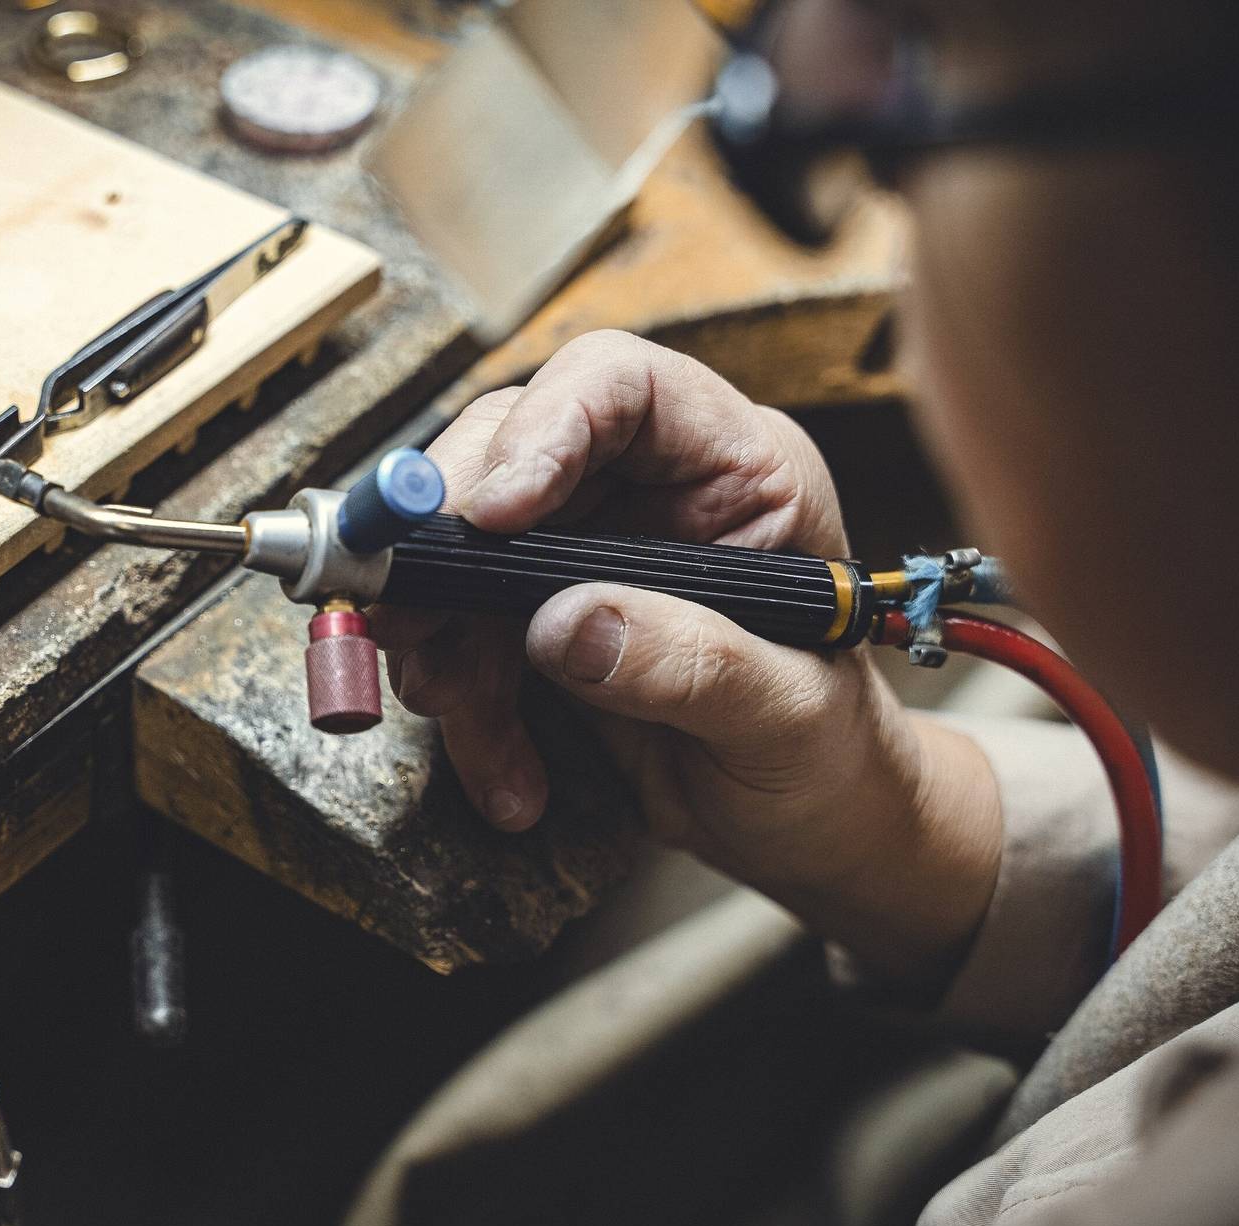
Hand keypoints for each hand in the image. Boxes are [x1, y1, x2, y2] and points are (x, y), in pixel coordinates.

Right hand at [374, 332, 1000, 987]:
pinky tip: (510, 778)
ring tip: (459, 715)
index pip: (625, 386)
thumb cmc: (829, 756)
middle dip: (447, 539)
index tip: (489, 512)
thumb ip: (692, 663)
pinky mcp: (533, 618)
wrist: (805, 827)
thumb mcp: (790, 717)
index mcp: (736, 470)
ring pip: (459, 548)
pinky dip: (458, 708)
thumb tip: (566, 622)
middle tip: (408, 615)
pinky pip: (455, 635)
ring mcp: (580, 550)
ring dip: (438, 639)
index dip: (545, 428)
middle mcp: (645, 489)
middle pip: (506, 450)